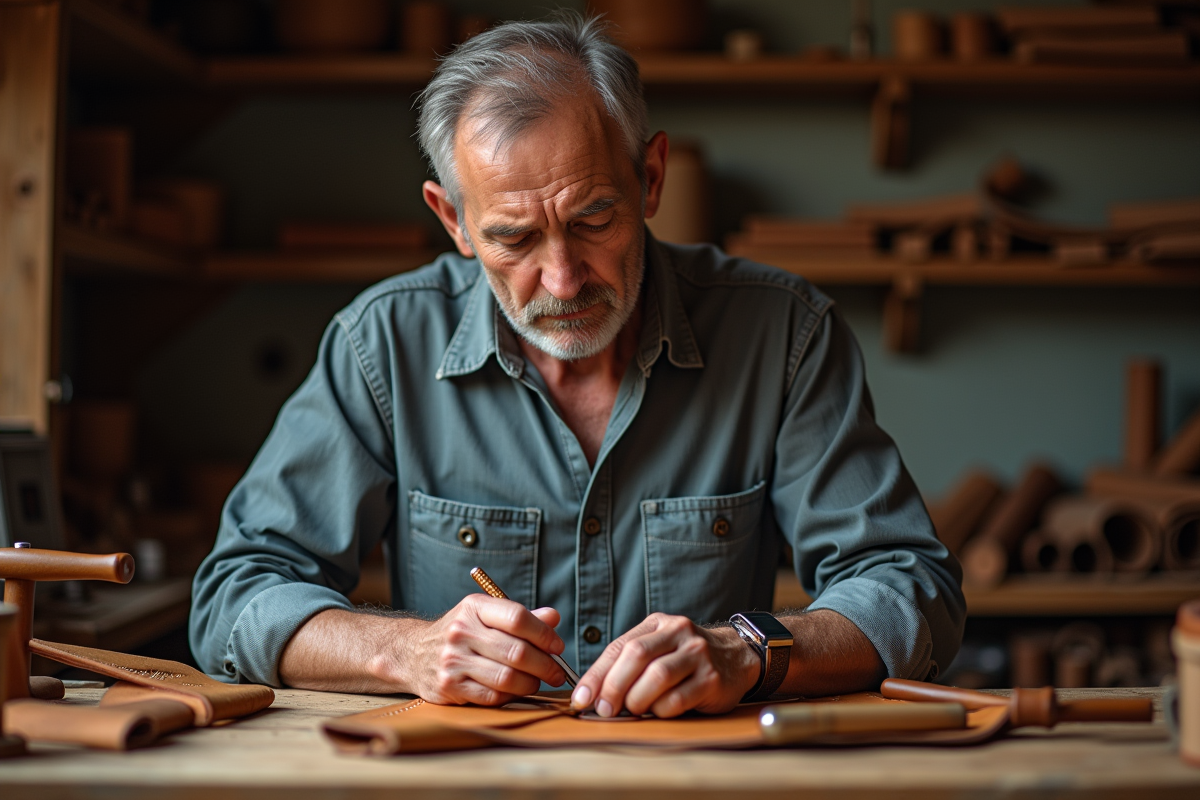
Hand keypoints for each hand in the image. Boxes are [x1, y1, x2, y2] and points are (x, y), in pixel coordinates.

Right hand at [409, 594, 566, 705]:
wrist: (412, 654)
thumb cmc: (461, 633)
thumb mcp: (485, 616)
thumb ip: (520, 618)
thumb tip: (554, 618)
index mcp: (474, 607)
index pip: (517, 617)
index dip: (544, 634)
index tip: (558, 646)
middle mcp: (461, 632)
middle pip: (516, 651)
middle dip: (545, 665)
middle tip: (557, 672)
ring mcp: (453, 661)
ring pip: (506, 678)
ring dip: (531, 683)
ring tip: (538, 682)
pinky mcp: (448, 687)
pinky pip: (492, 696)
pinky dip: (511, 696)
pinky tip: (516, 691)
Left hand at [570, 613, 759, 717]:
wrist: (737, 657)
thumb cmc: (685, 658)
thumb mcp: (659, 647)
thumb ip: (630, 662)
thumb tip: (592, 693)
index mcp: (658, 624)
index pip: (620, 646)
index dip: (596, 674)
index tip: (581, 697)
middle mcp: (679, 633)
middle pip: (636, 656)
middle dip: (613, 686)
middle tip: (604, 709)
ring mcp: (698, 654)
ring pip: (657, 676)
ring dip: (637, 699)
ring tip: (632, 710)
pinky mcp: (712, 679)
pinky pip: (678, 699)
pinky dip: (661, 710)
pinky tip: (659, 712)